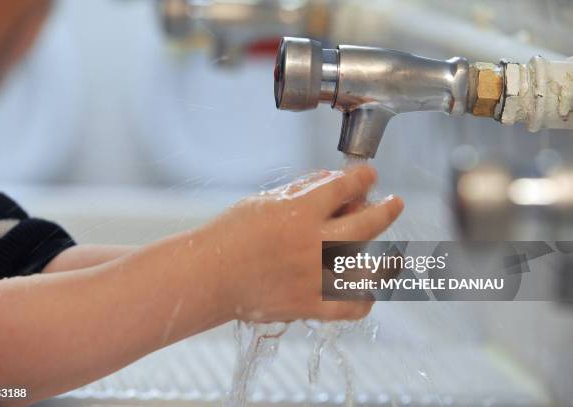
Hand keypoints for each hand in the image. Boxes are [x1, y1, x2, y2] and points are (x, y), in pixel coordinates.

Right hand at [198, 165, 403, 322]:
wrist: (209, 276)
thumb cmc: (231, 235)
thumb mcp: (264, 201)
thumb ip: (300, 190)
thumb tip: (330, 179)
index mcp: (299, 213)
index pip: (344, 188)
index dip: (362, 178)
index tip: (369, 176)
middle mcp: (313, 243)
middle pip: (367, 224)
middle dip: (387, 209)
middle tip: (395, 203)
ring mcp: (314, 277)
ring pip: (369, 268)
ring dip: (386, 258)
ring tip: (394, 254)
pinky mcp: (310, 305)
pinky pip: (351, 306)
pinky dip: (365, 299)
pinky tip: (367, 290)